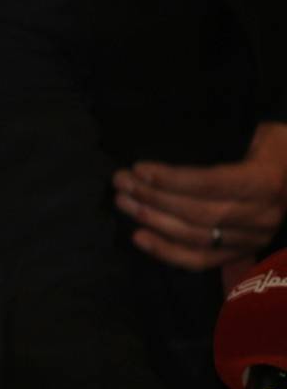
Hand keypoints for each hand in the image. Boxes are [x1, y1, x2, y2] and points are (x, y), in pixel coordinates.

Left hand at [113, 121, 286, 270]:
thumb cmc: (264, 148)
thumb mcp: (254, 133)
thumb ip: (220, 137)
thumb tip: (168, 128)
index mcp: (266, 181)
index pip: (212, 183)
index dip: (173, 179)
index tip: (140, 168)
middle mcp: (263, 215)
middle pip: (199, 212)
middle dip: (154, 198)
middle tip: (122, 183)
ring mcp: (251, 239)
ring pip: (195, 237)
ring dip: (153, 220)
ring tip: (124, 202)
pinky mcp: (238, 254)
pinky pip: (198, 260)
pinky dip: (165, 251)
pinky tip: (138, 237)